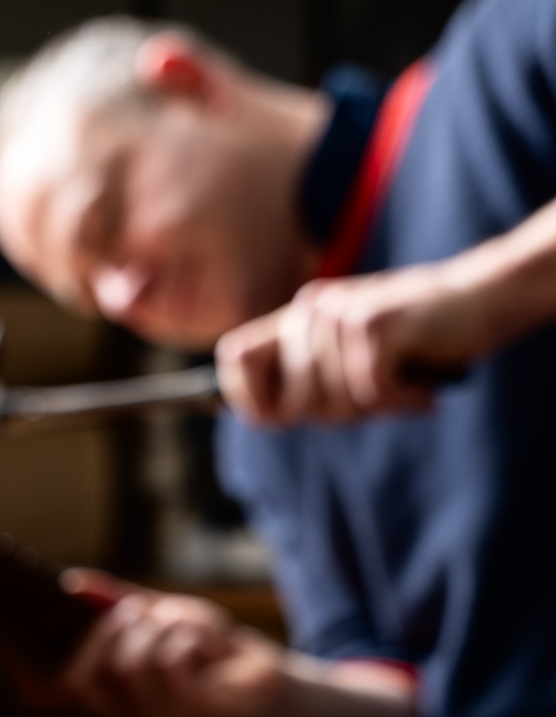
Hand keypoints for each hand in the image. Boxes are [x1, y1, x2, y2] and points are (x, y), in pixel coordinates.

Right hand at [56, 571, 288, 716]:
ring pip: (132, 663)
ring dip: (162, 628)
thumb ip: (115, 603)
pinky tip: (207, 646)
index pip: (67, 688)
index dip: (68, 655)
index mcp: (110, 708)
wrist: (264, 680)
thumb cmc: (206, 653)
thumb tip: (73, 582)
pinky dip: (189, 637)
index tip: (88, 624)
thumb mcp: (157, 619)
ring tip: (185, 628)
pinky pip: (170, 663)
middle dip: (122, 626)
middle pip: (96, 670)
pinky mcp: (193, 716)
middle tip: (150, 613)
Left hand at [216, 262, 480, 425]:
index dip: (250, 399)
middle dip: (338, 417)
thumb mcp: (353, 356)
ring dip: (375, 408)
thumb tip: (260, 414)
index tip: (283, 416)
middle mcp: (310, 309)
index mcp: (299, 317)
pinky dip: (401, 400)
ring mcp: (339, 313)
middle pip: (294, 404)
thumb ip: (310, 377)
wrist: (480, 299)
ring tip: (403, 382)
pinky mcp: (372, 325)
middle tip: (377, 396)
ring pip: (332, 404)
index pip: (235, 357)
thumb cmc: (418, 338)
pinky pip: (370, 394)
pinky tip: (420, 382)